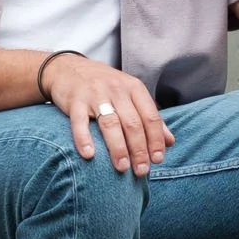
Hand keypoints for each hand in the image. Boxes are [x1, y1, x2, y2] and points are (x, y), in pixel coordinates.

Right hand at [44, 56, 173, 174]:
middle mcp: (117, 90)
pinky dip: (84, 139)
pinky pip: (80, 122)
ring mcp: (95, 94)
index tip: (158, 160)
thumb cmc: (104, 85)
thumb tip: (170, 142)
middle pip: (133, 123)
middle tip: (141, 170)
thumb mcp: (130, 94)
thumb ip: (149, 117)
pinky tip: (89, 155)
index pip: (151, 116)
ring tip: (122, 167)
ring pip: (111, 123)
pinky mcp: (75, 100)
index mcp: (134, 88)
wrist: (67, 67)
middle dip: (139, 149)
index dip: (156, 139)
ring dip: (118, 148)